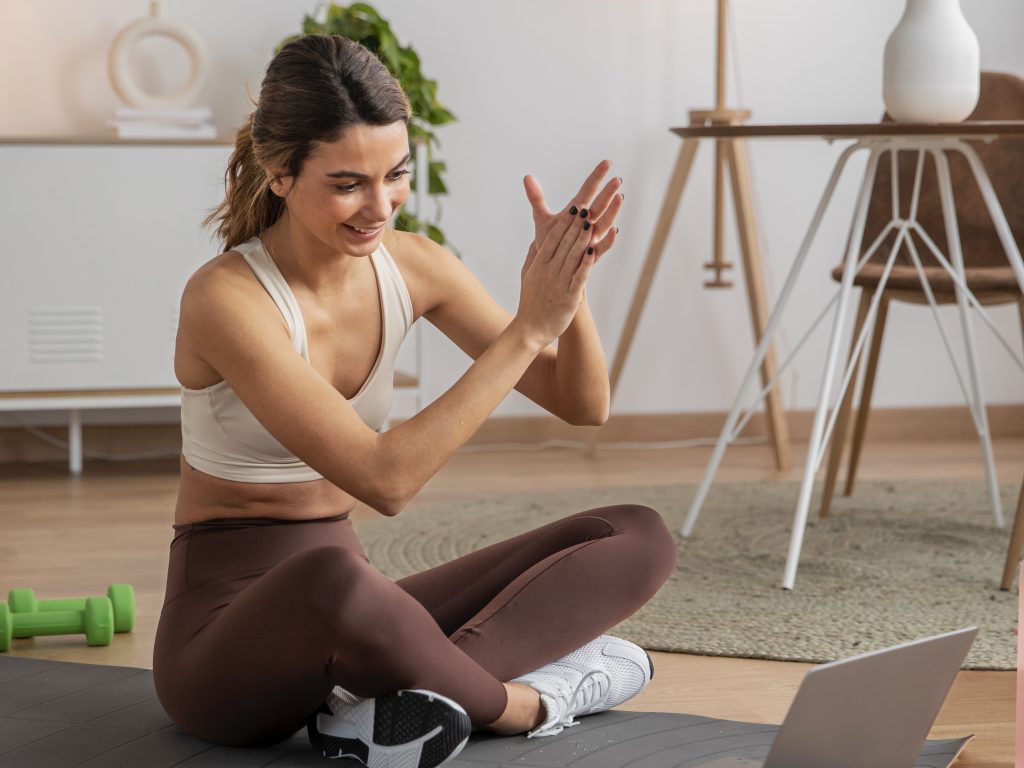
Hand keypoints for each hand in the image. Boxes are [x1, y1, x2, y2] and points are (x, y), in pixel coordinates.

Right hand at [515, 204, 595, 346]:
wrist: (529, 331)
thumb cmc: (531, 304)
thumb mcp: (527, 276)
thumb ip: (533, 257)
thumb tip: (536, 242)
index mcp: (539, 264)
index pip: (553, 238)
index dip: (565, 222)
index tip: (575, 207)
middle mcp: (548, 270)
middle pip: (564, 242)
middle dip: (577, 224)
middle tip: (587, 205)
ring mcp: (558, 283)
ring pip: (572, 256)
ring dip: (582, 237)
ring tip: (592, 221)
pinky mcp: (568, 297)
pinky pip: (579, 276)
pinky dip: (586, 262)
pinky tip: (594, 249)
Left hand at [522, 160, 622, 269]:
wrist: (549, 266)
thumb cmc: (549, 241)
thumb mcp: (542, 218)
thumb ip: (536, 198)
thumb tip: (526, 177)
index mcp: (576, 212)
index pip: (588, 190)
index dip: (596, 177)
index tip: (607, 162)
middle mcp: (586, 224)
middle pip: (599, 206)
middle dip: (608, 193)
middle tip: (617, 180)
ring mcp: (590, 239)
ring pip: (604, 224)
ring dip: (612, 212)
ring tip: (620, 198)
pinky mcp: (590, 256)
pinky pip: (602, 247)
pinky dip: (609, 239)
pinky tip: (616, 230)